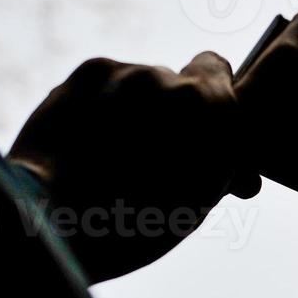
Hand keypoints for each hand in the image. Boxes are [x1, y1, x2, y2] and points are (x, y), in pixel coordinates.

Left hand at [9, 51, 257, 282]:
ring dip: (133, 110)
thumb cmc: (130, 227)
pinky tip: (86, 141)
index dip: (208, 99)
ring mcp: (130, 72)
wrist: (52, 218)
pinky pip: (108, 82)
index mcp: (212, 114)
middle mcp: (175, 82)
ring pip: (140, 85)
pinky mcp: (91, 72)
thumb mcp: (193, 210)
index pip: (217, 70)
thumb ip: (221, 172)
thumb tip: (245, 177)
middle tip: (148, 154)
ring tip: (108, 156)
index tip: (196, 124)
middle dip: (168, 112)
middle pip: (177, 84)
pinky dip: (102, 105)